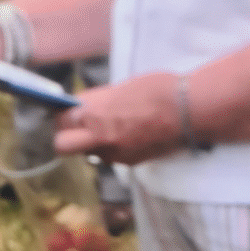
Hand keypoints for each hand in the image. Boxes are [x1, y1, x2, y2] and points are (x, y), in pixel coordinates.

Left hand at [53, 71, 182, 164]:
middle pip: (62, 145)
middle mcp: (100, 137)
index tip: (69, 109)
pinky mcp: (130, 162)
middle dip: (66, 135)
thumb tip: (82, 106)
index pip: (62, 120)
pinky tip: (129, 133)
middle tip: (78, 123)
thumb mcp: (120, 88)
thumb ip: (98, 101)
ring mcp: (115, 153)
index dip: (63, 114)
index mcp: (95, 113)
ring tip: (111, 125)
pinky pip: (111, 155)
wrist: (187, 111)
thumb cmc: (156, 90)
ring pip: (88, 152)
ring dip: (92, 141)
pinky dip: (113, 146)